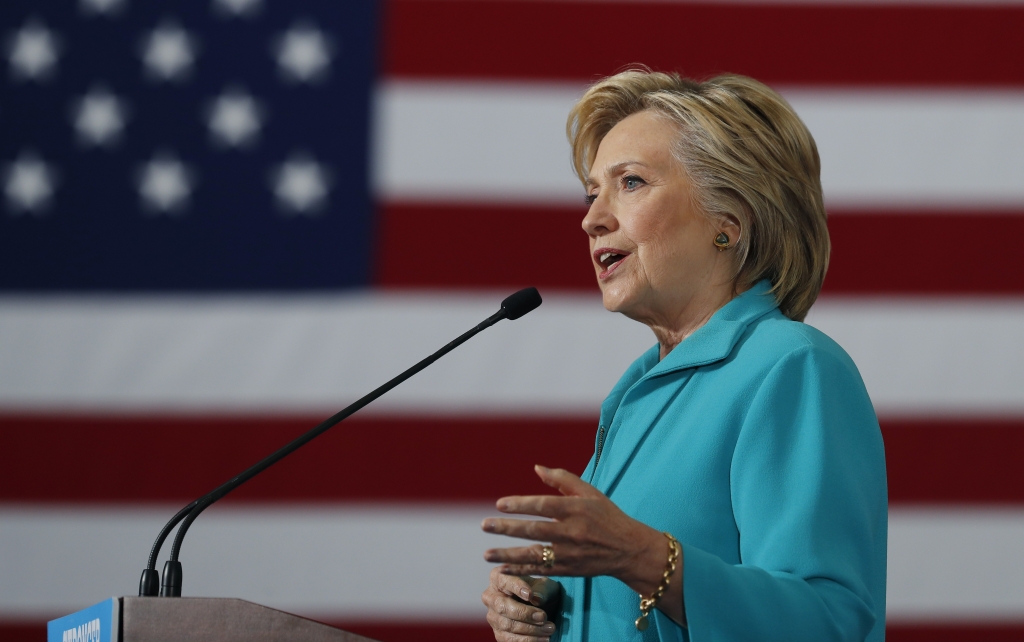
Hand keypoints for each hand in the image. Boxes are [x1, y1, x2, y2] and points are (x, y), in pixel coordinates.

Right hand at [481, 567, 560, 640]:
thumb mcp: (546, 586)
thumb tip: (536, 599)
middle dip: (524, 613)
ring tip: (549, 629)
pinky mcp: (499, 633)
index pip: (503, 580)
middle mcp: (490, 597)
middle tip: (543, 616)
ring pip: (506, 625)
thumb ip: (542, 590)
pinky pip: (509, 639)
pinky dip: (528, 640)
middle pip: (502, 606)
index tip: (530, 594)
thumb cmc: (542, 591)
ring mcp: (493, 617)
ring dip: (530, 629)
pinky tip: (544, 638)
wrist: (544, 608)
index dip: (516, 587)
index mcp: (498, 577)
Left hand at [482, 465, 683, 624]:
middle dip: (507, 528)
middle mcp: (573, 532)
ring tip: (486, 553)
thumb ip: (563, 479)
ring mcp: (570, 554)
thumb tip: (536, 468)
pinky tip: (502, 569)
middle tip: (485, 525)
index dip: (520, 505)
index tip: (499, 504)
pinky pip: (541, 570)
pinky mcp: (570, 570)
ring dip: (508, 554)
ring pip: (534, 554)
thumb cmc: (607, 516)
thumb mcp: (590, 492)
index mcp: (577, 509)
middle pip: (534, 530)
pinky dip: (521, 571)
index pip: (543, 506)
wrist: (629, 549)